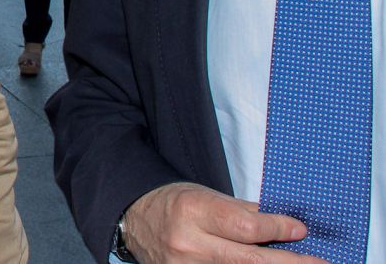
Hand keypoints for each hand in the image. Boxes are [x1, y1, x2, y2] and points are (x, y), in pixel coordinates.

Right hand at [123, 182, 315, 262]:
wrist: (133, 218)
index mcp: (193, 211)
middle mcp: (188, 243)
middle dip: (288, 262)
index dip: (277, 228)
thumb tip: (282, 223)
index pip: (244, 226)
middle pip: (249, 260)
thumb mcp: (205, 195)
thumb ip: (242, 211)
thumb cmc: (173, 203)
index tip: (300, 229)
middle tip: (320, 263)